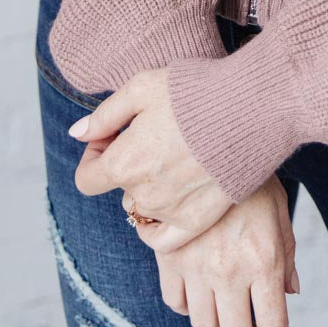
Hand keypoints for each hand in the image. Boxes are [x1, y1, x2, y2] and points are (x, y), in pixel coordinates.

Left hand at [68, 68, 232, 249]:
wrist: (248, 109)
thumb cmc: (194, 92)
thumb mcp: (142, 87)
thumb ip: (105, 115)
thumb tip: (78, 134)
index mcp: (123, 162)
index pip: (86, 178)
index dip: (94, 156)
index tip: (112, 138)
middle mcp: (143, 194)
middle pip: (120, 190)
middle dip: (129, 166)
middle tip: (157, 139)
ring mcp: (170, 212)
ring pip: (144, 209)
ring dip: (150, 188)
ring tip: (177, 159)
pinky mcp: (197, 221)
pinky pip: (164, 239)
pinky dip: (162, 224)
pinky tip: (175, 197)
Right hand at [128, 175, 300, 326]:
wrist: (211, 142)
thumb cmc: (252, 176)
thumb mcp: (279, 211)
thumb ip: (286, 255)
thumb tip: (290, 291)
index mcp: (263, 261)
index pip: (272, 324)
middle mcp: (229, 270)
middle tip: (250, 323)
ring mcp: (196, 266)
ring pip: (204, 323)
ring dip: (217, 318)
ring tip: (224, 300)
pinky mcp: (169, 256)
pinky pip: (175, 301)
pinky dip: (188, 302)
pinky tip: (198, 285)